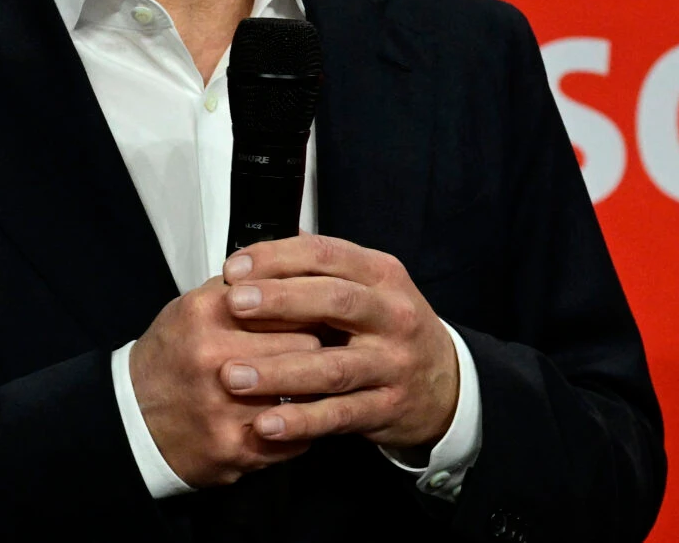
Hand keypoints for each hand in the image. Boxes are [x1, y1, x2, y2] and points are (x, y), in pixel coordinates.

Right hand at [129, 276, 322, 487]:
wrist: (134, 417)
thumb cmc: (172, 356)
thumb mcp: (192, 306)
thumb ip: (240, 286)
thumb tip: (291, 266)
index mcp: (206, 314)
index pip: (287, 302)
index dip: (306, 309)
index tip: (314, 314)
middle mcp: (214, 358)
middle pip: (306, 345)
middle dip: (313, 348)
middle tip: (310, 353)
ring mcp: (225, 408)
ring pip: (305, 394)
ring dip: (309, 391)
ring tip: (301, 386)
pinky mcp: (235, 449)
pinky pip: (294, 438)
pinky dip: (298, 428)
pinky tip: (288, 418)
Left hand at [219, 234, 458, 450]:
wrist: (445, 383)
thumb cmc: (387, 328)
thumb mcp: (366, 287)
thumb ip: (315, 273)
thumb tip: (251, 258)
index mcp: (380, 274)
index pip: (326, 254)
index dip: (276, 257)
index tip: (233, 269)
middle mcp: (392, 315)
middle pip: (334, 300)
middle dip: (279, 301)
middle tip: (233, 305)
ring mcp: (392, 364)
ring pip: (333, 366)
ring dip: (279, 371)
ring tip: (233, 375)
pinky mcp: (387, 408)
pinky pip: (339, 415)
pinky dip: (301, 421)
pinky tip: (265, 424)